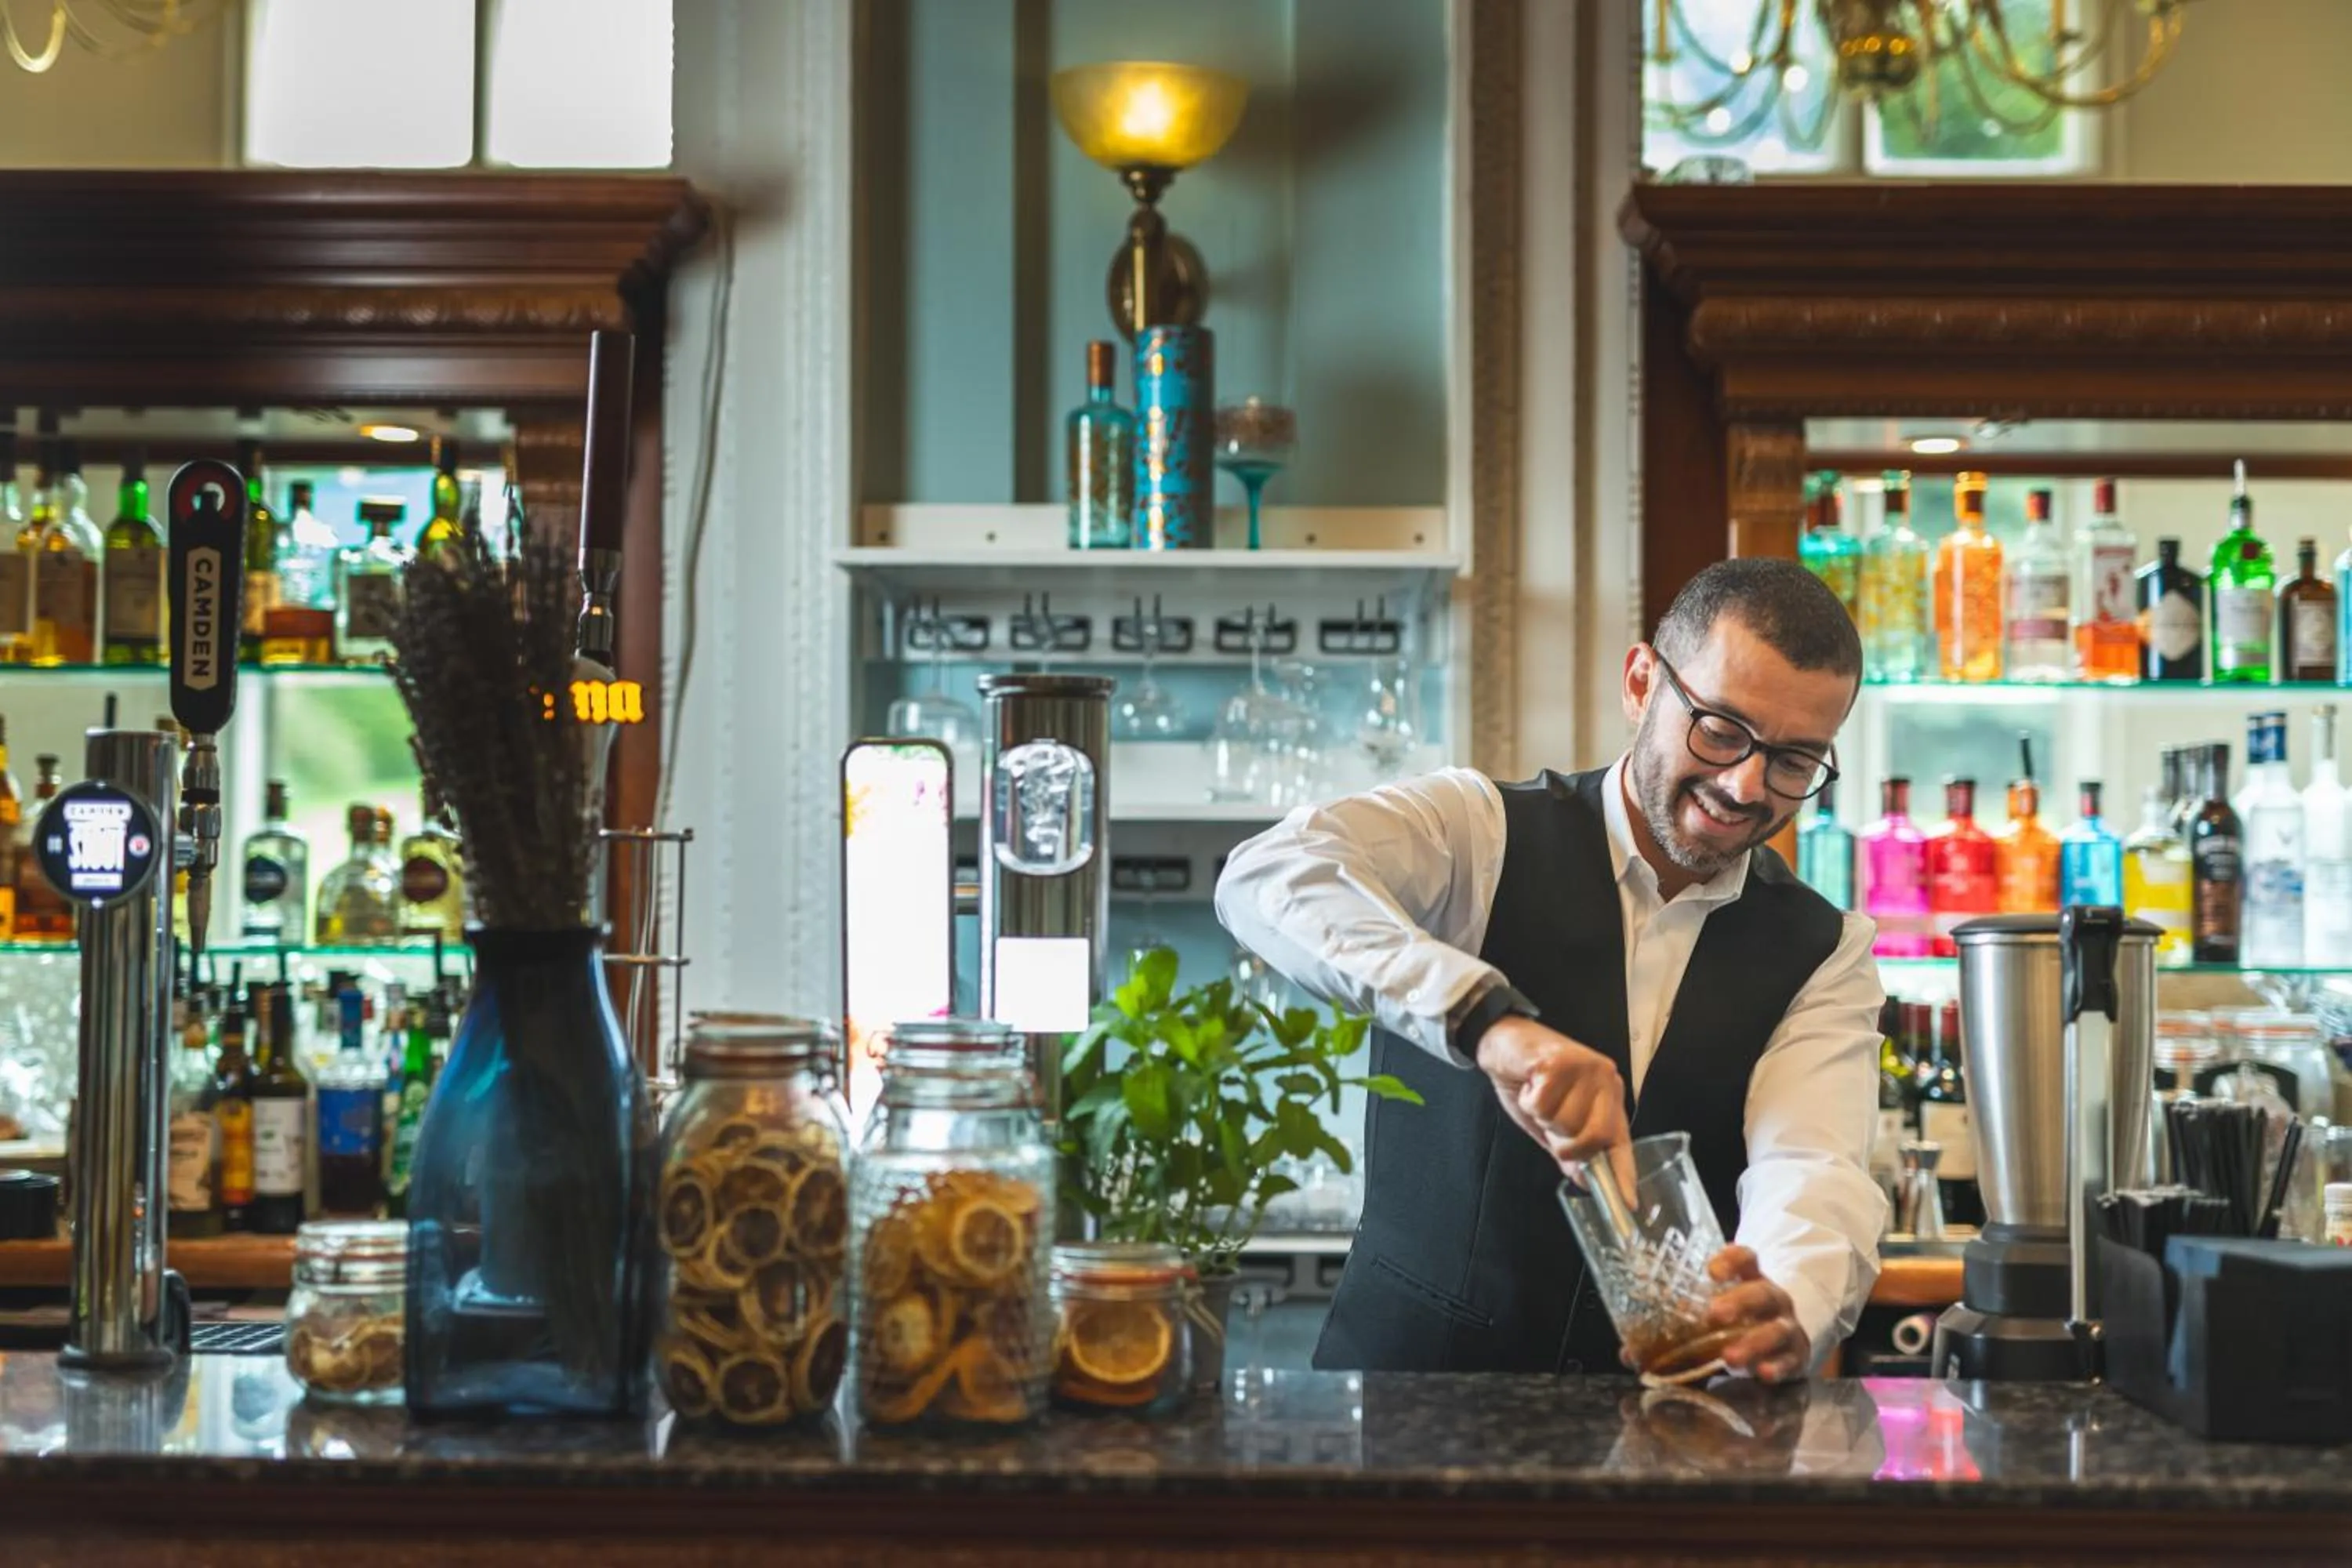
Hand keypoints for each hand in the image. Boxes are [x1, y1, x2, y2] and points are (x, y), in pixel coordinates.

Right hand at [1473, 1015, 1631, 1179]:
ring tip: (1538, 1094)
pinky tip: (1529, 1083)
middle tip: (1550, 1123)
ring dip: (1542, 1116)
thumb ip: (1568, 1149)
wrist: (1504, 1040)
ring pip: (1565, 1123)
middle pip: (1594, 1137)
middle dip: (1565, 1143)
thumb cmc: (1529, 1080)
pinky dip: (1528, 1100)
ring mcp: (1585, 1069)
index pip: (1620, 1141)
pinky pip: (1542, 1105)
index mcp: (1608, 1097)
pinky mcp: (1560, 1061)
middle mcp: (1605, 1081)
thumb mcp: (1550, 1123)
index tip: (1628, 1203)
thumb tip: (1584, 1180)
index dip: (1623, 1174)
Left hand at [1701, 1245, 1810, 1383]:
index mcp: (1752, 1280)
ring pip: (1776, 1330)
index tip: (1711, 1271)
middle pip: (1761, 1294)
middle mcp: (1773, 1299)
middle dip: (1739, 1302)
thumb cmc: (1741, 1321)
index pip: (1746, 1259)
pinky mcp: (1796, 1356)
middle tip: (1714, 1313)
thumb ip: (1689, 1316)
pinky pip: (1789, 1361)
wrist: (1787, 1342)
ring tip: (1729, 1357)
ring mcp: (1787, 1327)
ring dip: (1753, 1343)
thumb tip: (1639, 1342)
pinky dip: (1777, 1367)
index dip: (1731, 1260)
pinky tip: (1762, 1373)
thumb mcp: (1720, 1310)